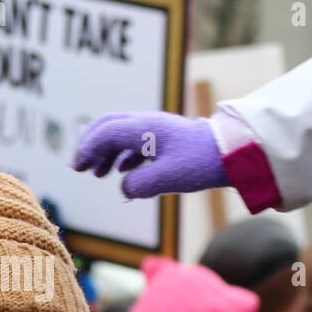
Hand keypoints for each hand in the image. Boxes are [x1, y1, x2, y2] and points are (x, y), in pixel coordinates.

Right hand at [72, 112, 228, 197]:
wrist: (233, 153)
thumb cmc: (201, 162)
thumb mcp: (167, 179)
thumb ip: (138, 185)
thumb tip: (124, 188)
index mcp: (144, 129)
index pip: (105, 132)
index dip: (87, 149)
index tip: (78, 168)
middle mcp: (147, 124)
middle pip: (108, 126)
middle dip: (90, 145)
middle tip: (80, 166)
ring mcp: (157, 129)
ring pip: (121, 134)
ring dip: (105, 151)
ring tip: (98, 173)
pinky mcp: (166, 138)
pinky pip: (135, 141)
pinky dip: (122, 155)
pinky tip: (121, 171)